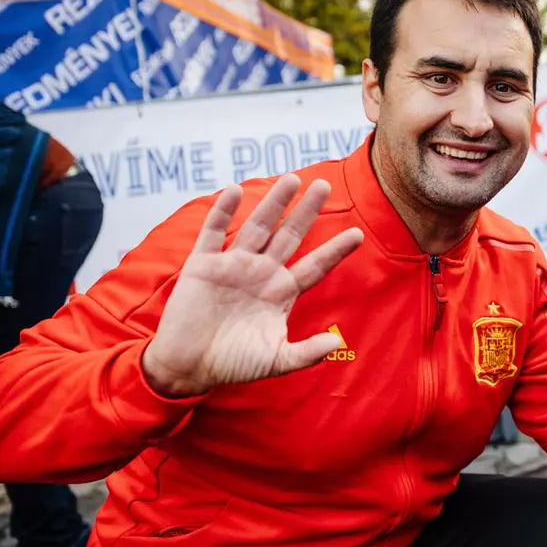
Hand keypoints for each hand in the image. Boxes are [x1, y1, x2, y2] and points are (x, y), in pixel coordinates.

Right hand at [142, 174, 364, 397]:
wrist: (189, 366)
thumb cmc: (233, 363)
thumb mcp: (276, 361)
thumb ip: (306, 353)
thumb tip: (336, 343)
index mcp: (281, 293)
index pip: (314, 265)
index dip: (335, 250)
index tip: (357, 234)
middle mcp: (261, 273)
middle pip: (289, 236)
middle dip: (306, 211)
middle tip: (324, 184)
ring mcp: (232, 266)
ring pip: (257, 227)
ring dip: (273, 204)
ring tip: (291, 180)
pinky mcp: (202, 265)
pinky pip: (213, 233)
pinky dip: (222, 212)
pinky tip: (235, 191)